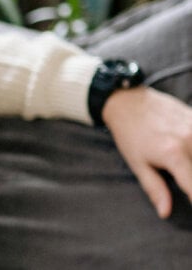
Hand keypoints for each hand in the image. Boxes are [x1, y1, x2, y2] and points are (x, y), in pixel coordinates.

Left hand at [103, 86, 191, 218]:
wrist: (127, 101)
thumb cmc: (129, 134)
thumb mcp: (137, 164)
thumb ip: (155, 189)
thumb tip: (165, 212)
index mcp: (174, 155)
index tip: (190, 203)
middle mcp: (191, 140)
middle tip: (183, 181)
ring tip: (184, 170)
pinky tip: (189, 158)